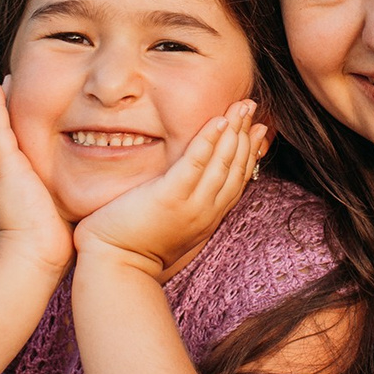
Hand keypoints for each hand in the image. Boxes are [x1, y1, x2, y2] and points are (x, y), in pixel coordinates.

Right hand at [0, 81, 75, 276]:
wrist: (34, 256)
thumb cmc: (52, 241)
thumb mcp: (60, 210)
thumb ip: (71, 198)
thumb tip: (95, 196)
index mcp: (17, 182)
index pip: (12, 149)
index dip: (13, 129)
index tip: (23, 111)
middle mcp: (5, 173)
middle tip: (4, 86)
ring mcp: (2, 167)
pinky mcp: (5, 166)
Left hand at [73, 101, 268, 281]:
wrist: (115, 268)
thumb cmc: (134, 248)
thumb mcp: (171, 227)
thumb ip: (185, 207)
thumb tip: (187, 189)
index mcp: (208, 217)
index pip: (237, 179)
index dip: (250, 151)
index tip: (258, 129)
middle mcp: (206, 211)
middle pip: (235, 167)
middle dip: (245, 133)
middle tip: (251, 106)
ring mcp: (191, 205)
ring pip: (221, 162)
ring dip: (234, 130)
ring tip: (241, 105)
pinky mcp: (170, 197)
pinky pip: (195, 163)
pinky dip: (208, 140)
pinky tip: (218, 120)